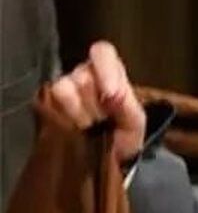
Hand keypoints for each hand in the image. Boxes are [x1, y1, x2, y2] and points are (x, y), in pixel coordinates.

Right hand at [48, 41, 145, 162]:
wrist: (110, 161)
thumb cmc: (125, 134)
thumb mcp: (135, 121)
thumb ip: (128, 104)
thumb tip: (112, 95)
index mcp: (110, 71)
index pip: (102, 51)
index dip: (106, 70)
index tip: (112, 95)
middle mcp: (84, 74)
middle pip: (82, 74)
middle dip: (95, 102)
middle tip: (103, 119)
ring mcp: (64, 89)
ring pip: (62, 88)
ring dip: (78, 111)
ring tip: (89, 126)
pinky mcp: (48, 106)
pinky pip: (48, 105)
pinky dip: (63, 119)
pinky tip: (75, 129)